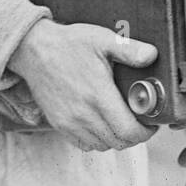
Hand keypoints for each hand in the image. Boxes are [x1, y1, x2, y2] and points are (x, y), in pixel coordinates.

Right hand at [7, 20, 158, 151]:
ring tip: (121, 123)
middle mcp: (83, 114)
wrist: (34, 50)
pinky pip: (84, 144)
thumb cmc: (69, 43)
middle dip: (134, 136)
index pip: (128, 131)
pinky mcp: (59, 124)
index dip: (145, 132)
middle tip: (139, 122)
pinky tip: (101, 124)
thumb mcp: (102, 39)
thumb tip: (152, 56)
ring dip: (116, 139)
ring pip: (102, 146)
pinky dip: (97, 140)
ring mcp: (69, 122)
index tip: (150, 124)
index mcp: (98, 95)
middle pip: (118, 142)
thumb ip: (129, 50)